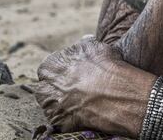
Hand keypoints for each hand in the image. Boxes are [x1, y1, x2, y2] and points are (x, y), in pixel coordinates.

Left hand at [35, 38, 153, 135]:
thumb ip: (84, 45)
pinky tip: (82, 110)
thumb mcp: (97, 47)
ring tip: (79, 99)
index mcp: (51, 64)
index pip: (49, 66)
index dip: (62, 69)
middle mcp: (46, 84)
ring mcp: (50, 105)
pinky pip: (58, 119)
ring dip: (59, 101)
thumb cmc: (108, 68)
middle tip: (76, 87)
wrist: (117, 94)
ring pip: (48, 103)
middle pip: (45, 85)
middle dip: (56, 86)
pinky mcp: (58, 121)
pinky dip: (67, 116)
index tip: (74, 72)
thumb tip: (84, 41)